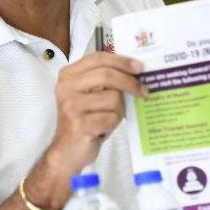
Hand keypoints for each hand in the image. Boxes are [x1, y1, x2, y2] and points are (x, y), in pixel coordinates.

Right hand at [49, 54, 146, 174]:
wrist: (67, 152)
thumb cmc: (85, 120)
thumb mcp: (90, 94)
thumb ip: (104, 79)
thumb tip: (135, 69)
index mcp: (68, 75)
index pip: (98, 58)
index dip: (121, 61)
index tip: (139, 66)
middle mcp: (66, 88)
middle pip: (107, 75)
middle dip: (130, 82)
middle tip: (143, 90)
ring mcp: (71, 106)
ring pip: (112, 98)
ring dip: (119, 109)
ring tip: (110, 117)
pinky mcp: (79, 124)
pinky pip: (111, 117)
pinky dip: (113, 123)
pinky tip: (104, 128)